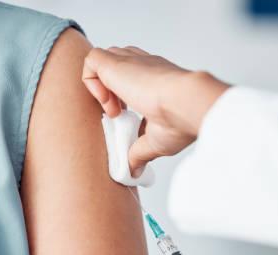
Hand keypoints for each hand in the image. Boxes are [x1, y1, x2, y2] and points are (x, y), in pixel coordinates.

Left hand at [82, 46, 228, 175]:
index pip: (132, 79)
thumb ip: (140, 152)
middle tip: (118, 114)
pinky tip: (106, 103)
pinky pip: (91, 61)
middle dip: (109, 91)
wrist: (187, 104)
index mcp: (156, 80)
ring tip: (113, 110)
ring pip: (102, 61)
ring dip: (100, 87)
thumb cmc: (181, 120)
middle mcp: (143, 66)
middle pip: (116, 66)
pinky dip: (91, 82)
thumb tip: (134, 170)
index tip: (127, 118)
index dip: (122, 97)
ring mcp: (130, 61)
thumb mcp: (156, 141)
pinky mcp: (116, 62)